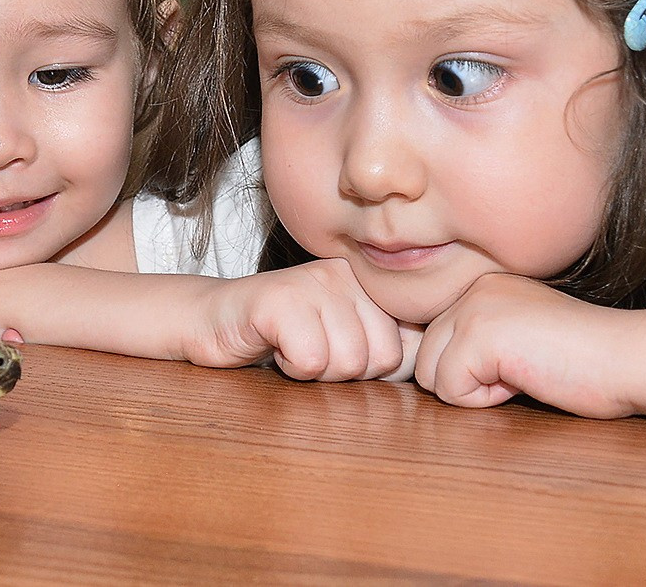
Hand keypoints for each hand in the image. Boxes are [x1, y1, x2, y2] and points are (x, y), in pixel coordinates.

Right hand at [191, 259, 405, 380]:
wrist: (212, 321)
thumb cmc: (285, 337)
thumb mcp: (347, 339)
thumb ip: (393, 346)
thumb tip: (433, 358)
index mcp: (366, 281)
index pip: (407, 348)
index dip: (371, 369)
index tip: (336, 350)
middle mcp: (344, 273)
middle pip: (382, 358)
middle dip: (345, 372)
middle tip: (310, 349)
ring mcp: (311, 282)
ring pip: (349, 361)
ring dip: (316, 371)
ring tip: (293, 346)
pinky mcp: (279, 299)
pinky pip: (311, 361)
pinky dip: (291, 367)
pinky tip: (275, 346)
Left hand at [415, 273, 635, 416]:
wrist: (631, 358)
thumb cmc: (587, 361)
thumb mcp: (521, 338)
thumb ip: (479, 342)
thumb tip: (430, 372)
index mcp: (482, 287)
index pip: (435, 341)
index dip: (471, 370)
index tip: (519, 363)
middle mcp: (471, 290)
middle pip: (425, 357)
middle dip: (467, 380)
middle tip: (521, 372)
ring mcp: (473, 309)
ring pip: (430, 375)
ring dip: (474, 391)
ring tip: (522, 375)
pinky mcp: (479, 336)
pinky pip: (450, 390)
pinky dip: (484, 401)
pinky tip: (524, 381)